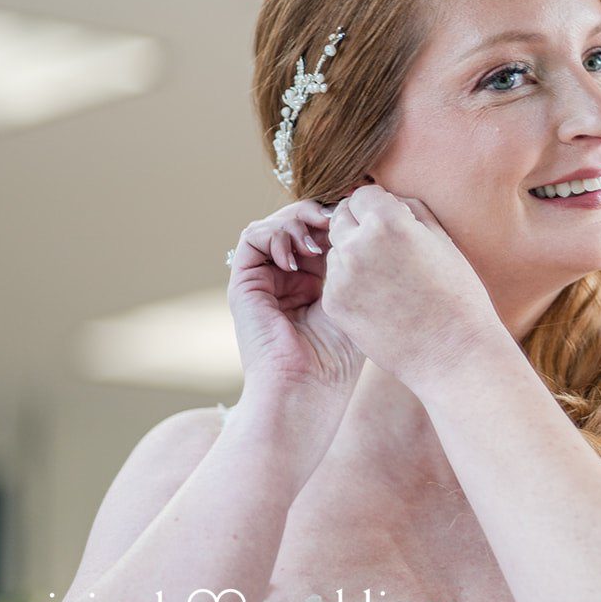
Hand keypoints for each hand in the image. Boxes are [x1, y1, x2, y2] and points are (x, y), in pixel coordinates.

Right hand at [227, 199, 364, 400]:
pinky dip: (273, 234)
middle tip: (335, 219)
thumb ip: (349, 256)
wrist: (307, 387)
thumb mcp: (353, 295)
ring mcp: (265, 279)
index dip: (337, 218)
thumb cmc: (340, 354)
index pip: (321, 232)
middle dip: (317, 214)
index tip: (356, 218)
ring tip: (317, 243)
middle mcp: (288, 277)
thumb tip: (351, 216)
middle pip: (297, 223)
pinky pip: (251, 237)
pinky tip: (296, 258)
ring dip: (296, 222)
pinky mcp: (244, 283)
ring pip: (274, 224)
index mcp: (315, 281)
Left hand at [320, 184, 504, 385]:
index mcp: (388, 222)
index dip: (379, 205)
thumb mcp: (442, 240)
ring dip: (353, 254)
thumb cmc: (457, 295)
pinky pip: (335, 280)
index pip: (363, 194)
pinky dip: (351, 284)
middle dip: (360, 225)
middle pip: (341, 217)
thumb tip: (386, 199)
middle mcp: (357, 245)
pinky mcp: (334, 305)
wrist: (452, 352)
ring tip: (388, 279)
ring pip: (336, 250)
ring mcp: (341, 277)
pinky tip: (380, 299)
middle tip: (387, 248)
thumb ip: (410, 210)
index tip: (394, 222)